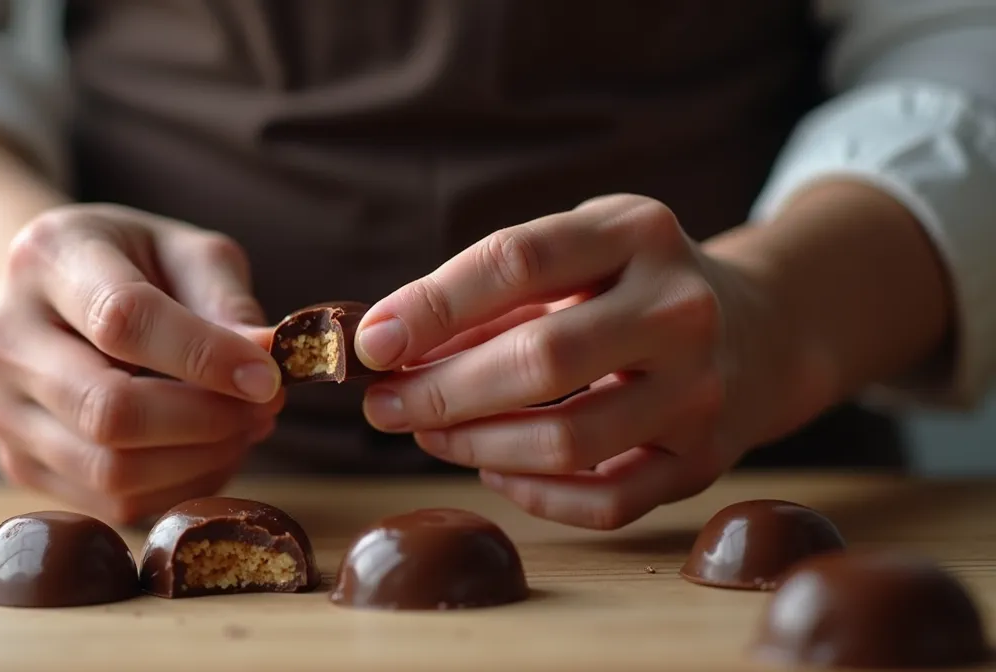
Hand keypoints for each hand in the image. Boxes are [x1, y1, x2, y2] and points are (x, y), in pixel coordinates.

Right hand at [0, 204, 284, 524]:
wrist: (43, 295)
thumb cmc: (129, 265)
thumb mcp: (182, 251)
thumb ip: (224, 299)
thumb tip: (267, 359)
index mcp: (47, 258)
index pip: (123, 320)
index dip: (205, 357)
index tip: (269, 377)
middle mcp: (4, 337)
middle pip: (108, 409)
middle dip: (208, 419)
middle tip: (267, 408)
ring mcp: (1, 410)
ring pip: (111, 470)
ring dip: (201, 460)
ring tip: (244, 428)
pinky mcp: (18, 463)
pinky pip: (111, 504)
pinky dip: (178, 486)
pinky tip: (208, 451)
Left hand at [354, 194, 808, 528]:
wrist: (766, 329)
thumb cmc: (634, 286)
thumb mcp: (578, 253)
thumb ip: (491, 293)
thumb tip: (389, 344)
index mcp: (637, 232)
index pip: (520, 260)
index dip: (433, 305)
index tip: (372, 342)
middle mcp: (680, 307)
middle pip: (542, 359)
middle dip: (443, 391)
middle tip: (383, 406)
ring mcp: (702, 389)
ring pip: (568, 440)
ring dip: (476, 446)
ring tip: (428, 434)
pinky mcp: (705, 459)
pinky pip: (605, 500)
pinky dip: (534, 493)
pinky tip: (495, 468)